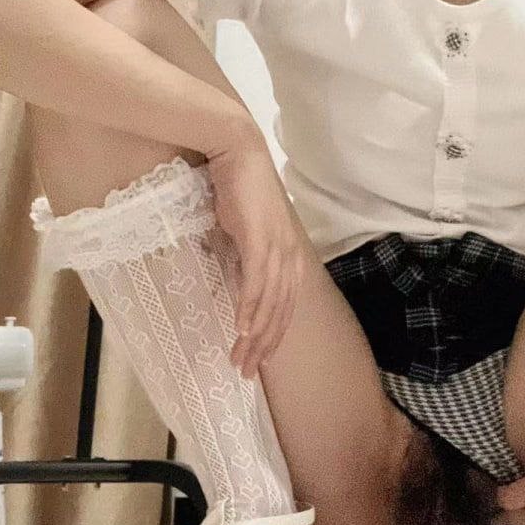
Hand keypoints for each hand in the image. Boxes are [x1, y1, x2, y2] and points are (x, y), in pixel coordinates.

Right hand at [205, 132, 305, 378]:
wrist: (236, 152)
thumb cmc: (237, 187)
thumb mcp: (243, 230)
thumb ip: (245, 257)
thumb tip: (234, 278)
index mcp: (289, 253)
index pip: (285, 304)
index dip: (273, 335)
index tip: (257, 359)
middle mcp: (290, 254)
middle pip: (281, 311)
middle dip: (264, 345)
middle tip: (246, 372)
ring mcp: (278, 247)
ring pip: (270, 303)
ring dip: (254, 336)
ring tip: (240, 360)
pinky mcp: (261, 239)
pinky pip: (256, 283)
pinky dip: (250, 309)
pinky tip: (241, 330)